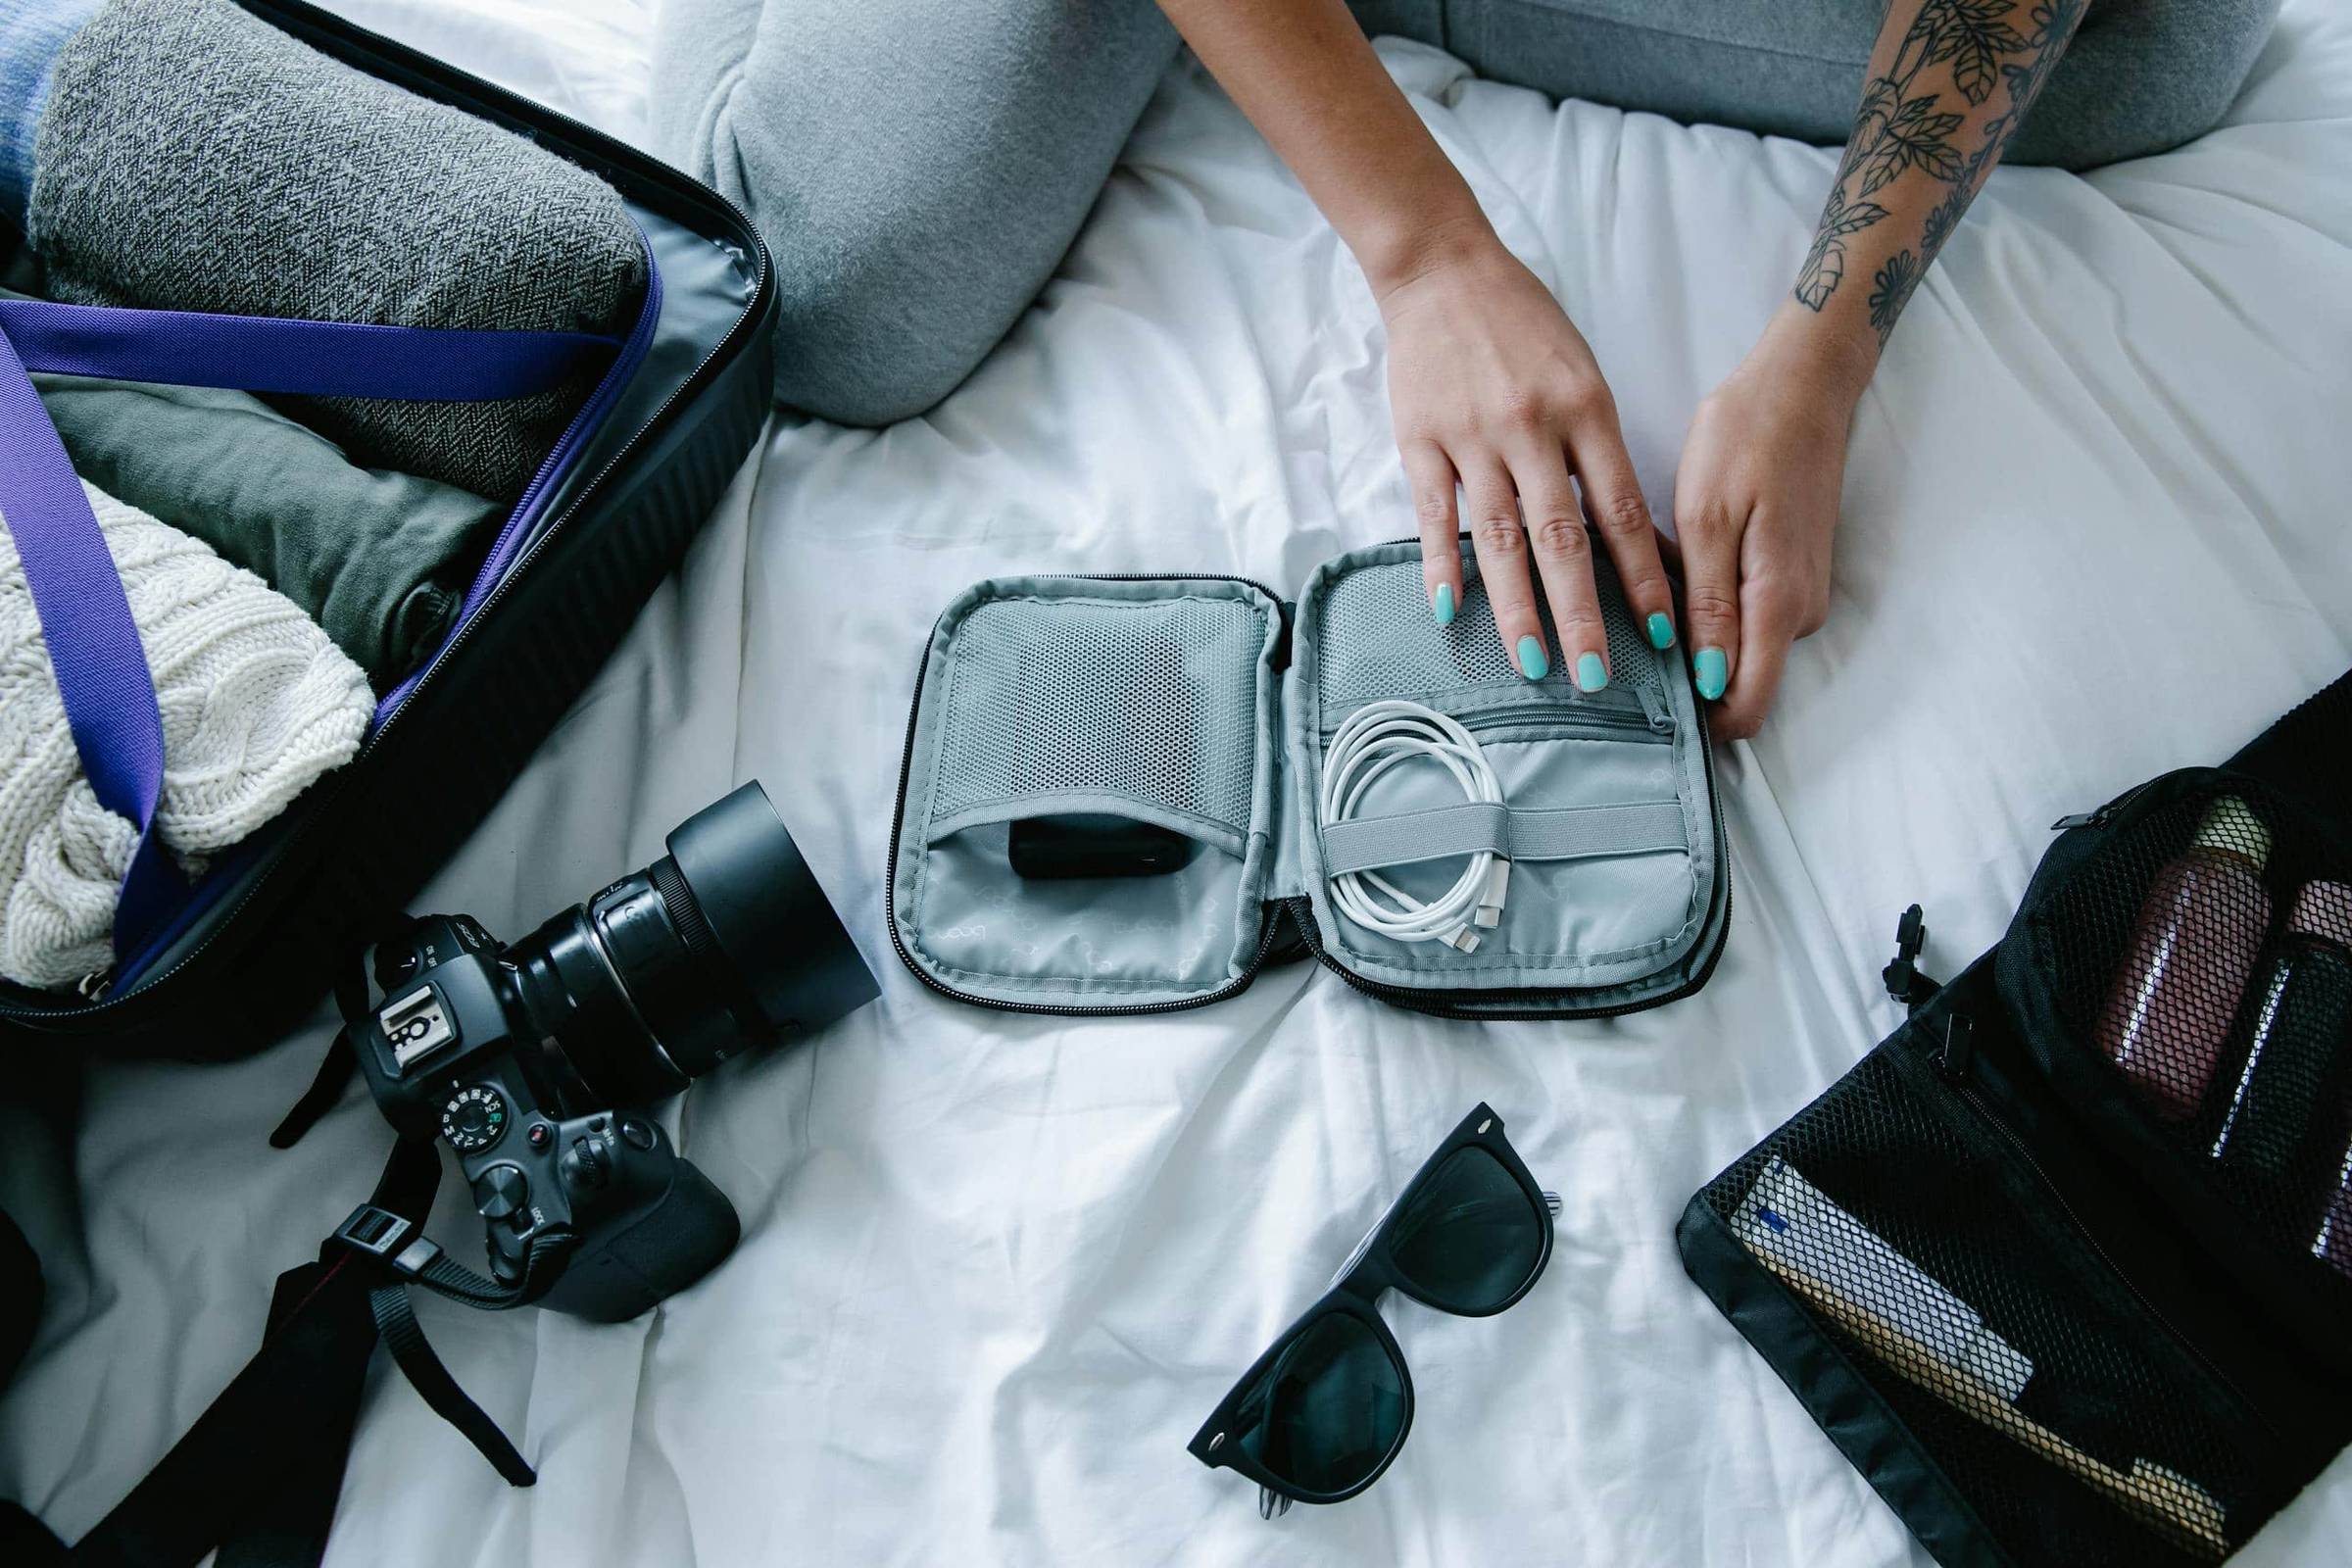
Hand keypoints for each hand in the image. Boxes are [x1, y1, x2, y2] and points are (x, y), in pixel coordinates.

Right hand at [1377, 232, 1674, 689]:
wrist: (1442, 270)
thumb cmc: (1523, 323)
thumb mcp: (1581, 372)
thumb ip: (1594, 448)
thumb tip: (1619, 533)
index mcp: (1584, 409)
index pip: (1622, 510)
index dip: (1642, 576)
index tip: (1660, 633)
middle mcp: (1531, 429)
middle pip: (1562, 539)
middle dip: (1582, 614)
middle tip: (1597, 677)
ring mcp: (1472, 437)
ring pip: (1498, 539)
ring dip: (1517, 608)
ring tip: (1532, 664)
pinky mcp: (1420, 440)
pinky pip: (1434, 516)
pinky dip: (1441, 566)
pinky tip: (1451, 613)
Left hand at [1670, 304, 1872, 738]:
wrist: (1802, 384)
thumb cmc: (1748, 439)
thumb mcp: (1708, 519)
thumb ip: (1710, 607)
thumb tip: (1709, 682)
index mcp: (1776, 604)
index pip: (1746, 707)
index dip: (1697, 717)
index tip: (1640, 693)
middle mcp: (1798, 613)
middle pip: (1736, 680)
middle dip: (1684, 663)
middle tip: (1638, 607)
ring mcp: (1800, 594)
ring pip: (1736, 643)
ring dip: (1693, 623)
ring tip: (1661, 566)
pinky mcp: (1793, 573)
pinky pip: (1745, 610)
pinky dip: (1708, 594)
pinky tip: (1686, 550)